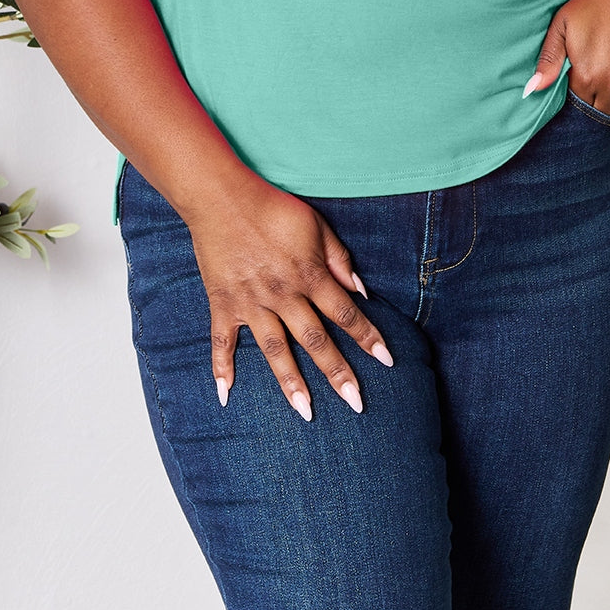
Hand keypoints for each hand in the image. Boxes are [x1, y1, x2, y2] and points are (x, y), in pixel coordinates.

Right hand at [185, 172, 393, 420]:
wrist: (223, 197)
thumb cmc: (274, 208)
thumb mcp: (316, 225)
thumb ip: (339, 258)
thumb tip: (361, 291)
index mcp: (309, 275)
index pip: (346, 313)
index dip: (368, 336)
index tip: (387, 361)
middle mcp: (283, 295)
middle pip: (315, 340)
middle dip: (338, 373)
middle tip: (356, 404)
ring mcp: (251, 303)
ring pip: (275, 350)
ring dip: (291, 383)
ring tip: (306, 412)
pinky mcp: (224, 303)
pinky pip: (222, 341)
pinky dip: (221, 368)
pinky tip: (225, 395)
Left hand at [524, 0, 609, 119]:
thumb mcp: (564, 23)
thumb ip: (549, 59)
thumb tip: (533, 88)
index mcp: (588, 77)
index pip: (574, 106)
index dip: (570, 98)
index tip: (570, 84)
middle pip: (597, 113)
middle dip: (589, 104)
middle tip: (586, 81)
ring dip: (609, 99)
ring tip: (604, 72)